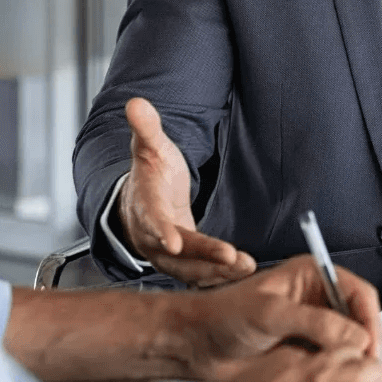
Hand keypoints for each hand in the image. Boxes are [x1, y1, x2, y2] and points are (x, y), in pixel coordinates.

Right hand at [119, 97, 254, 284]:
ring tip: (245, 268)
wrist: (141, 202)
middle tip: (231, 258)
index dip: (161, 231)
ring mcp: (166, 255)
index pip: (152, 220)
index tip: (174, 242)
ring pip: (190, 270)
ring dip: (217, 272)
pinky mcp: (183, 265)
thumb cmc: (150, 174)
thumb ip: (147, 128)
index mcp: (145, 206)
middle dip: (204, 257)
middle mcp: (152, 236)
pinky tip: (242, 276)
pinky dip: (219, 278)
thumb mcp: (149, 147)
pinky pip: (199, 275)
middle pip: (178, 252)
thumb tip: (135, 102)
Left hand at [176, 254, 381, 381]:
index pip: (357, 291)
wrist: (199, 344)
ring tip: (350, 378)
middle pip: (359, 318)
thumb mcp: (270, 313)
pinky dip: (338, 373)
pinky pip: (334, 362)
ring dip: (353, 360)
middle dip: (365, 342)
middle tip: (366, 369)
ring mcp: (313, 326)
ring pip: (350, 343)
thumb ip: (314, 322)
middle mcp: (316, 298)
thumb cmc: (225, 315)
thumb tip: (355, 337)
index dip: (369, 318)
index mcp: (311, 274)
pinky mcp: (306, 351)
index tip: (371, 347)